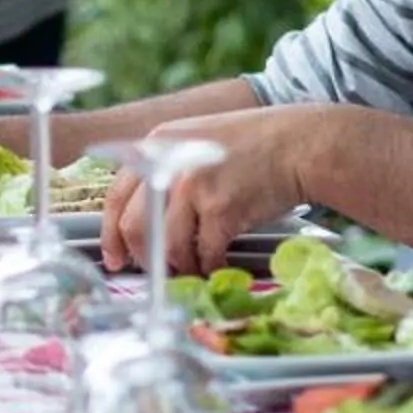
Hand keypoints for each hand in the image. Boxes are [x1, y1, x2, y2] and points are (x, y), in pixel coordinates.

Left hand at [100, 105, 325, 276]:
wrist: (300, 144)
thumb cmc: (254, 146)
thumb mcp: (196, 142)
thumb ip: (166, 170)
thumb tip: (144, 220)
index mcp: (156, 145)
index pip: (115, 196)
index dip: (111, 234)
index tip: (115, 257)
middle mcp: (167, 163)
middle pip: (134, 226)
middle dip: (143, 257)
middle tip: (155, 271)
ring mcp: (192, 185)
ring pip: (169, 245)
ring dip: (181, 265)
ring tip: (194, 268)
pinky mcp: (220, 208)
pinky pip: (205, 252)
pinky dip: (210, 266)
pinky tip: (218, 265)